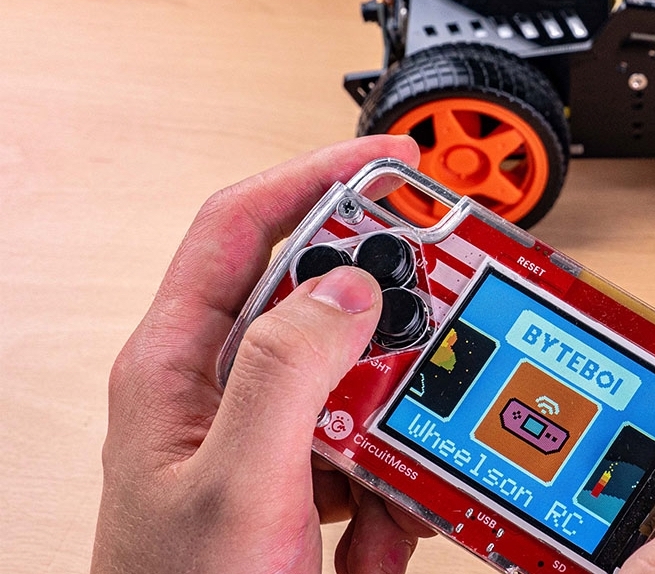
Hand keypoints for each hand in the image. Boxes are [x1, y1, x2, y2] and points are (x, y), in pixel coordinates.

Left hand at [91, 136, 431, 573]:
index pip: (242, 226)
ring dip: (396, 422)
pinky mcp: (294, 472)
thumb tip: (347, 286)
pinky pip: (365, 443)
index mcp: (177, 363)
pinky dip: (393, 484)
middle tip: (440, 316)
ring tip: (402, 472)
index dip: (315, 176)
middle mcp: (216, 384)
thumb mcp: (240, 484)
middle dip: (386, 319)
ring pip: (353, 377)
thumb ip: (288, 375)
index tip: (391, 164)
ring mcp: (257, 429)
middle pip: (314, 298)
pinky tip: (381, 529)